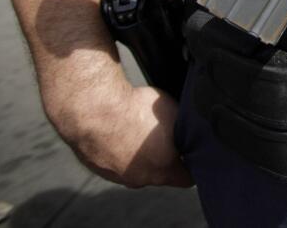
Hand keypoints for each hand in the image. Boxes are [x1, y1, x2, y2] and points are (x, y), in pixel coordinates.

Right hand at [62, 85, 192, 187]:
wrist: (94, 108)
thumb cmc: (136, 109)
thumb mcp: (175, 115)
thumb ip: (185, 133)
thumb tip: (191, 134)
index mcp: (163, 170)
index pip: (186, 178)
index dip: (192, 164)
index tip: (192, 152)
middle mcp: (140, 178)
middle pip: (160, 174)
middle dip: (164, 158)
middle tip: (163, 136)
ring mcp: (117, 175)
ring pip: (136, 168)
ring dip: (139, 154)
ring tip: (137, 130)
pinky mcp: (98, 167)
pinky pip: (115, 161)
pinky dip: (119, 150)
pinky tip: (119, 130)